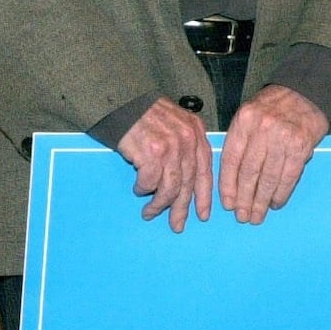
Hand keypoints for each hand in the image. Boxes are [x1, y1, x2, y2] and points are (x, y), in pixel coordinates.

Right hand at [116, 97, 212, 230]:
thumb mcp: (177, 124)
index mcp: (197, 133)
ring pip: (171, 186)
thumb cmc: (148, 117)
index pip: (206, 169)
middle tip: (177, 225)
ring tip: (150, 212)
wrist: (124, 104)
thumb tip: (188, 181)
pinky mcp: (152, 152)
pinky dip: (144, 189)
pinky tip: (138, 189)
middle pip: (189, 182)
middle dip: (182, 207)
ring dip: (159, 204)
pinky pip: (149, 181)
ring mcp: (171, 145)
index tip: (203, 214)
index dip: (205, 195)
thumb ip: (187, 147)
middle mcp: (188, 139)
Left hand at [218, 85, 327, 224]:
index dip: (228, 186)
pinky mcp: (301, 146)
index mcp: (244, 121)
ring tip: (257, 216)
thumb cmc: (274, 107)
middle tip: (243, 217)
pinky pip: (289, 176)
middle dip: (245, 199)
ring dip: (261, 201)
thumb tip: (231, 180)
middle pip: (249, 172)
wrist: (306, 92)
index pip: (231, 160)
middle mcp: (262, 129)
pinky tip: (275, 203)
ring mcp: (283, 137)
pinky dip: (281, 193)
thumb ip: (239, 141)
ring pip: (268, 177)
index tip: (228, 204)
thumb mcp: (249, 114)